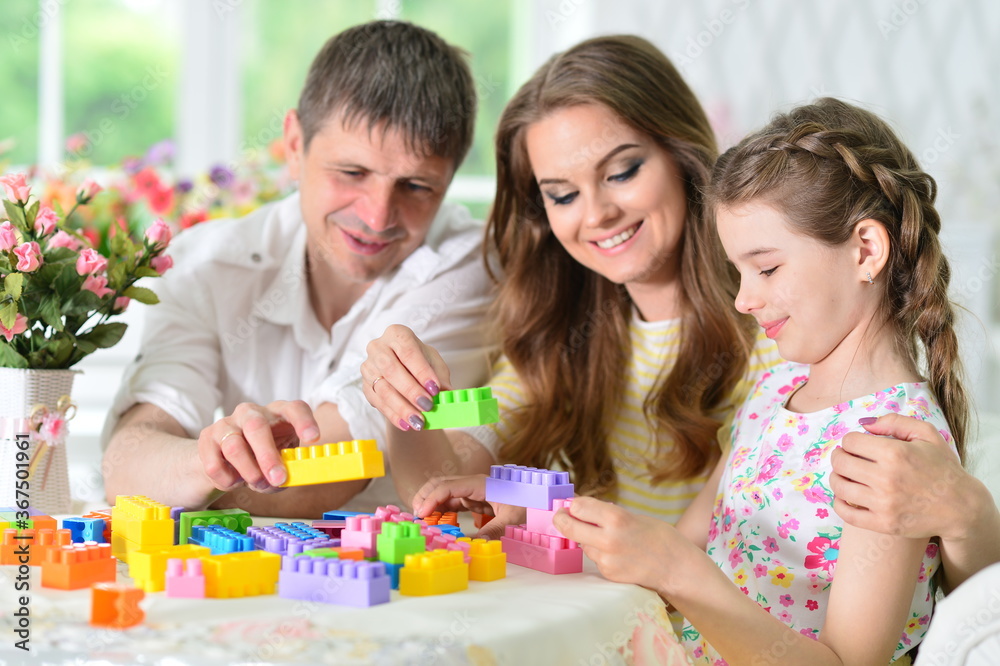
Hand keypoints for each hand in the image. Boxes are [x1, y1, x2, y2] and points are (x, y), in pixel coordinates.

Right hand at [197, 400, 319, 492]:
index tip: (313, 438)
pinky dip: (227, 480)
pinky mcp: (207, 437)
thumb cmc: (262, 460)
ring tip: (256, 484)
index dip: (304, 422)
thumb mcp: (281, 464)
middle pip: (257, 426)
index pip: (294, 408)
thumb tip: (285, 480)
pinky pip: (214, 463)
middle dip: (268, 456)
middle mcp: (252, 412)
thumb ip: (286, 472)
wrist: (224, 462)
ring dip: (248, 472)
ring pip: (234, 445)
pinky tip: (235, 481)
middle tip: (278, 478)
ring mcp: (227, 422)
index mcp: (278, 413)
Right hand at [362, 324, 450, 431]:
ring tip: (419, 421)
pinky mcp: (365, 386)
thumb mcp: (434, 363)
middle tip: (428, 406)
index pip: (408, 351)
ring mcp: (368, 367)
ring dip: (402, 407)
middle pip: (391, 370)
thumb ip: (440, 376)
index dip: (421, 371)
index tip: (435, 388)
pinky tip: (407, 424)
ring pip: (383, 389)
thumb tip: (447, 392)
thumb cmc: (420, 362)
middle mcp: (378, 347)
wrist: (403, 370)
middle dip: (411, 391)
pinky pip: (378, 403)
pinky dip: (394, 415)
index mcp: (397, 334)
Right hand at [412, 474, 524, 539]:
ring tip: (424, 522)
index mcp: (480, 484)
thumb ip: (491, 531)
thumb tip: (470, 545)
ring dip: (432, 505)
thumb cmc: (529, 504)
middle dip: (425, 497)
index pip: (448, 487)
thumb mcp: (511, 520)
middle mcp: (473, 484)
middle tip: (416, 516)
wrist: (540, 500)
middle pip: (441, 484)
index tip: (421, 514)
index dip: (431, 499)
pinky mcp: (474, 500)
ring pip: (444, 493)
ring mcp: (473, 491)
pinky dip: (442, 510)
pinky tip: (438, 522)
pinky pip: (453, 503)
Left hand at [553, 496, 689, 593]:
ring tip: (607, 536)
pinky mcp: (608, 574)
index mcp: (616, 519)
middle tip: (561, 515)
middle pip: (568, 526)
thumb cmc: (660, 538)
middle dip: (561, 518)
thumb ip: (607, 513)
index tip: (572, 504)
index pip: (578, 506)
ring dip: (586, 537)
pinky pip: (594, 558)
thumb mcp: (634, 516)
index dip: (574, 504)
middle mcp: (607, 540)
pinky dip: (599, 552)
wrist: (677, 569)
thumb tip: (581, 508)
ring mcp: (606, 560)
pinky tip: (616, 552)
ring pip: (582, 543)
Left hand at [831, 413, 973, 540]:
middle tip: (846, 458)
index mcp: (895, 454)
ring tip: (846, 475)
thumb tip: (864, 424)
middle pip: (840, 462)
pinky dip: (839, 503)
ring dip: (837, 477)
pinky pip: (846, 513)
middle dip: (840, 456)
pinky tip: (845, 496)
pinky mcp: (884, 524)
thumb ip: (894, 422)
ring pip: (839, 486)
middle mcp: (886, 479)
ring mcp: (884, 504)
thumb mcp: (926, 435)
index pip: (850, 441)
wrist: (962, 507)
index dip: (851, 441)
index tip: (858, 445)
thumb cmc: (943, 468)